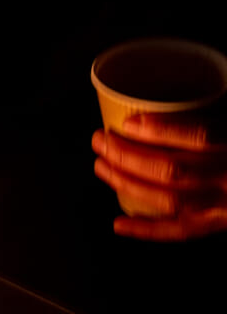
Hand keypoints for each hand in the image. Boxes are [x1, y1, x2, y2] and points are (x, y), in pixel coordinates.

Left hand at [92, 111, 226, 240]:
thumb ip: (219, 105)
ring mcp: (226, 207)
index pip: (203, 137)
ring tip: (101, 166)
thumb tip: (192, 81)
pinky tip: (118, 223)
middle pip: (173, 170)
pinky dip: (147, 230)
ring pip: (169, 200)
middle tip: (100, 139)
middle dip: (127, 156)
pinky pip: (181, 232)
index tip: (129, 121)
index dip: (162, 130)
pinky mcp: (220, 225)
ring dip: (127, 183)